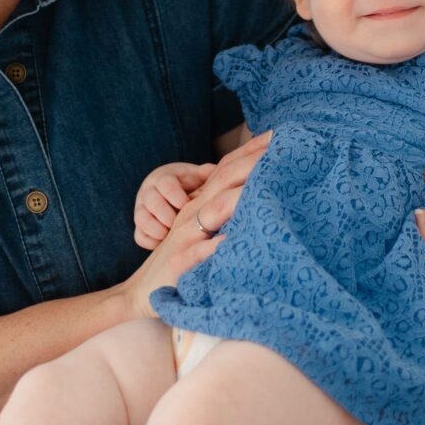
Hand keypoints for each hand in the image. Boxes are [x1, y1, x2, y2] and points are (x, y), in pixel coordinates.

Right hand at [114, 130, 271, 318]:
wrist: (143, 290)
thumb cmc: (184, 259)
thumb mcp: (205, 229)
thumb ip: (226, 209)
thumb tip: (263, 193)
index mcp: (201, 204)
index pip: (228, 169)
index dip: (252, 150)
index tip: (281, 134)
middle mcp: (192, 214)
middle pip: (222, 181)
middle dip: (251, 162)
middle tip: (280, 147)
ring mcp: (184, 237)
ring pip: (210, 212)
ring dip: (235, 199)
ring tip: (263, 187)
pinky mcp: (179, 263)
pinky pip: (195, 253)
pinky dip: (211, 247)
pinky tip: (228, 241)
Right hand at [133, 161, 215, 249]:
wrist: (166, 193)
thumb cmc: (186, 184)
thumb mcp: (195, 176)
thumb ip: (205, 174)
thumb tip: (219, 174)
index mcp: (162, 178)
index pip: (165, 184)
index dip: (178, 197)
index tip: (189, 206)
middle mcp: (148, 192)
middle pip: (152, 202)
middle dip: (168, 216)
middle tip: (182, 225)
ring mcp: (141, 209)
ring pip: (142, 220)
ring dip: (159, 230)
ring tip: (174, 235)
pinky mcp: (139, 227)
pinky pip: (139, 237)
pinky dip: (152, 243)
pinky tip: (167, 242)